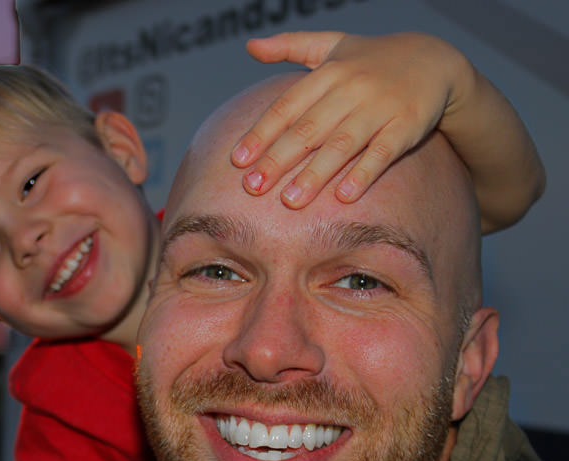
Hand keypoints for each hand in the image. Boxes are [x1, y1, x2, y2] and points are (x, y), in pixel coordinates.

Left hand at [231, 31, 464, 207]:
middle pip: (308, 129)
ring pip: (342, 144)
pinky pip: (383, 152)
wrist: (436, 60)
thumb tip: (250, 47)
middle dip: (278, 160)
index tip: (238, 161)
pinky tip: (344, 196)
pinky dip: (364, 173)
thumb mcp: (332, 45)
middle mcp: (352, 88)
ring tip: (290, 201)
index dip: (261, 134)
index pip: (286, 107)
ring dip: (315, 174)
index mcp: (328, 72)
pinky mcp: (408, 124)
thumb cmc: (371, 59)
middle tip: (252, 189)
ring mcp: (381, 107)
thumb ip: (290, 45)